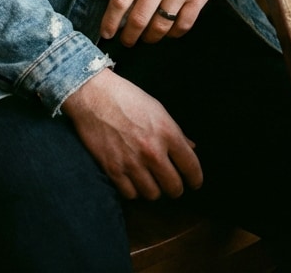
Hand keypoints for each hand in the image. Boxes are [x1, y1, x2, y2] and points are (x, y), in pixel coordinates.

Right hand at [62, 68, 201, 198]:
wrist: (94, 95)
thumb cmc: (128, 98)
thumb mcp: (157, 109)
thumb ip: (176, 132)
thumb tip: (192, 147)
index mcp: (167, 133)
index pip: (191, 167)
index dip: (196, 179)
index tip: (194, 183)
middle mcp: (152, 151)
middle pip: (174, 187)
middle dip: (175, 188)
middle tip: (172, 183)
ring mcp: (132, 163)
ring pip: (153, 194)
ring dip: (154, 189)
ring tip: (151, 180)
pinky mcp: (113, 170)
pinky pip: (131, 194)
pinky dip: (133, 190)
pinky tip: (133, 180)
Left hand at [98, 0, 226, 45]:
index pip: (120, 1)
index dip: (109, 22)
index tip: (106, 33)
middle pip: (138, 19)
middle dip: (128, 37)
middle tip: (126, 41)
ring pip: (160, 27)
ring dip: (150, 38)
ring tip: (146, 37)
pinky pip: (182, 26)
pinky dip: (172, 34)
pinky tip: (167, 31)